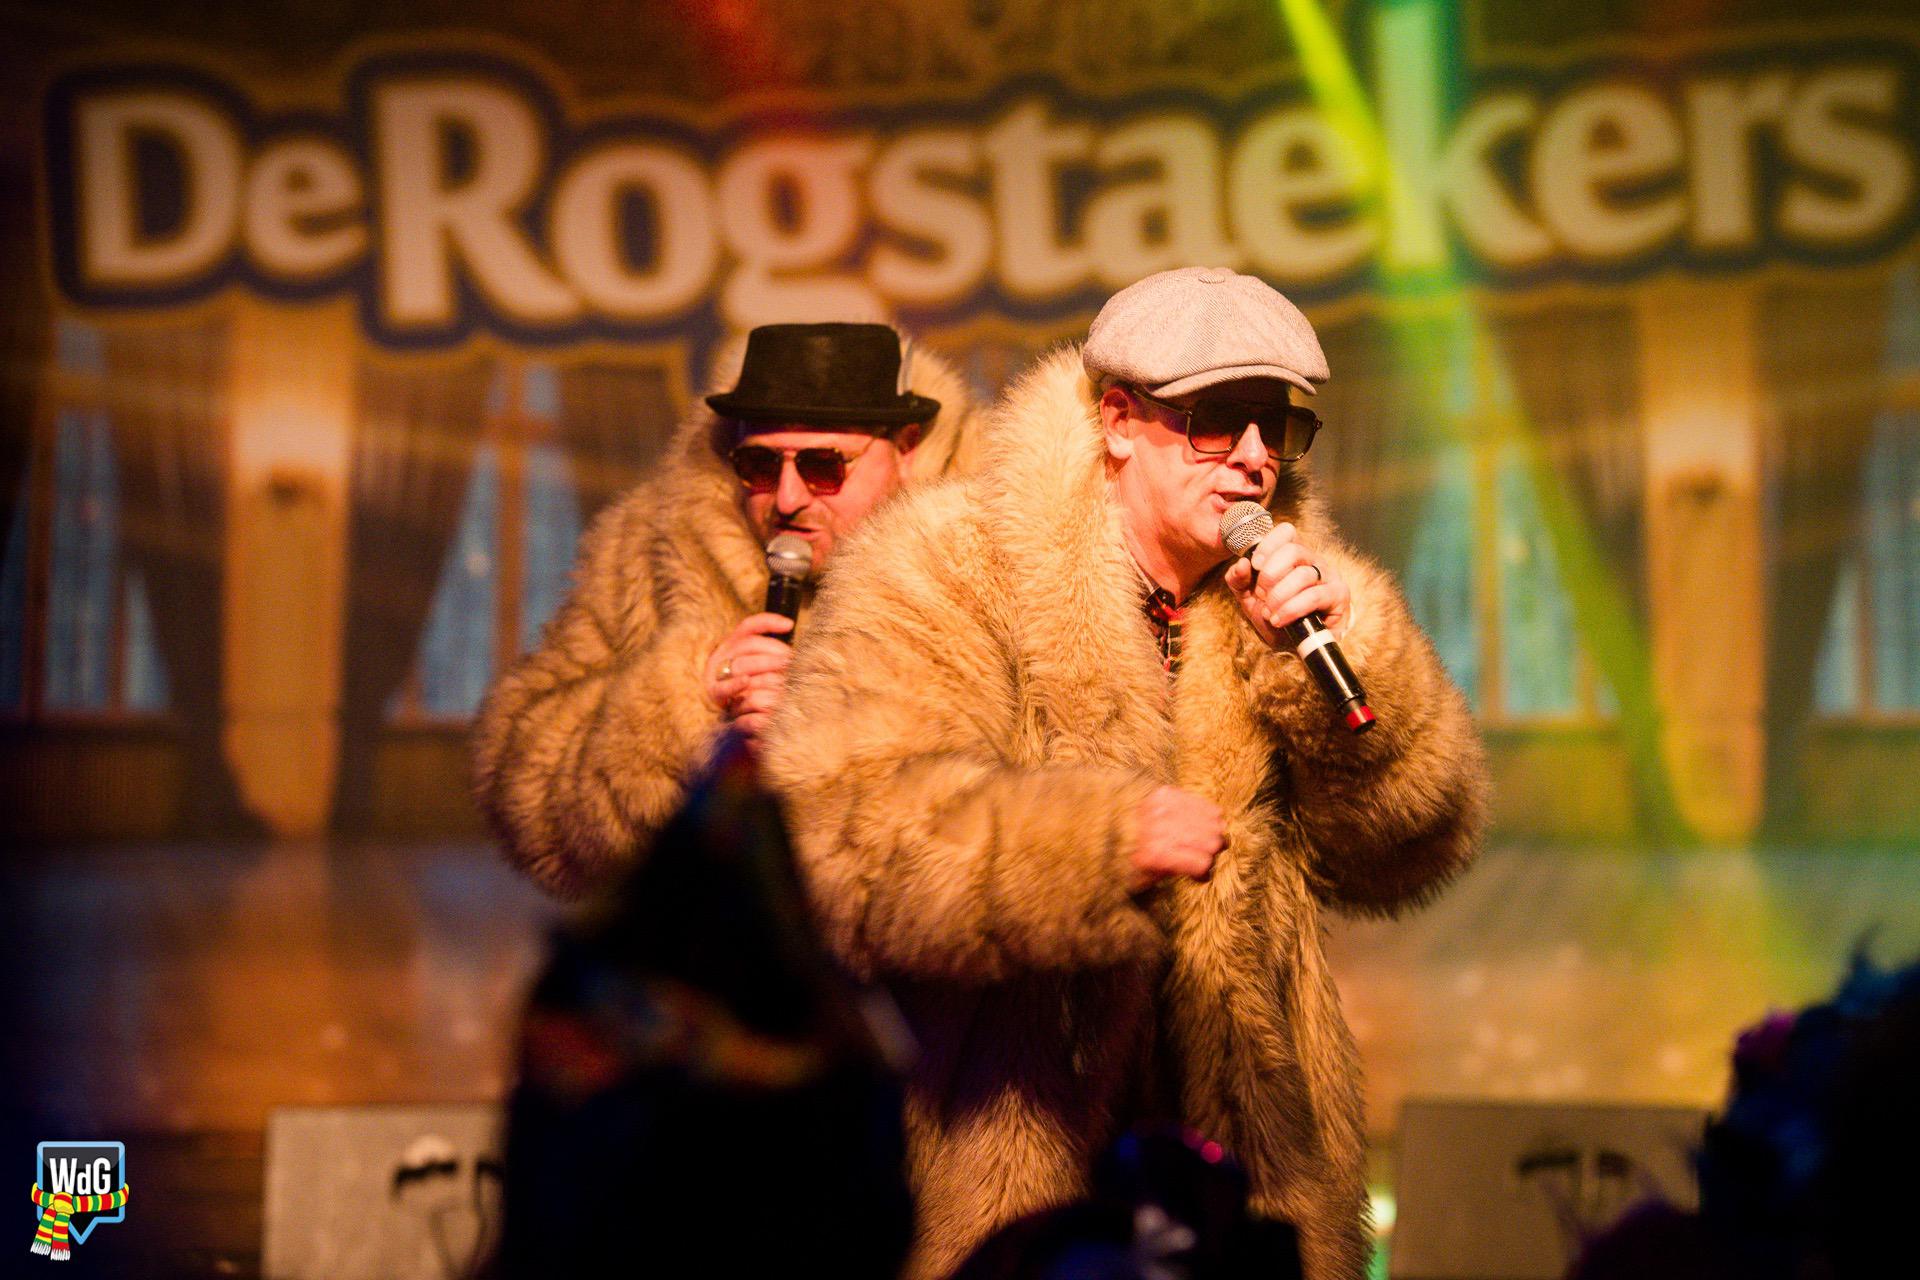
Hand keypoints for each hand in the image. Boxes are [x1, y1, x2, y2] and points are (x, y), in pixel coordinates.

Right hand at [703, 613, 794, 740]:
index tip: (790, 625)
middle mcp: (724, 655)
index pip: (750, 627)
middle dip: (774, 650)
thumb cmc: (755, 692)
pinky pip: (723, 687)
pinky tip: (746, 682)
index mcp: (734, 645)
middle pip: (749, 644)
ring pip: (740, 662)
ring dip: (764, 665)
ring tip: (783, 674)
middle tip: (792, 662)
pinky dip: (735, 684)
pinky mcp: (715, 694)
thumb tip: (798, 655)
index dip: (768, 622)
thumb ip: (773, 659)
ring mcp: (717, 673)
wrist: (732, 725)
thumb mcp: (763, 671)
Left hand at [1127, 785, 1224, 893]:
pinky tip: (1193, 820)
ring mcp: (1166, 807)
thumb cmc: (1127, 858)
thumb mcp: (1149, 876)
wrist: (1104, 827)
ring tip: (1198, 836)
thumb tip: (1206, 867)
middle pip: (1213, 841)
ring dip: (1210, 830)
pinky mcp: (1166, 792)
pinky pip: (1202, 802)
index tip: (1198, 872)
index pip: (1203, 863)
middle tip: (1199, 852)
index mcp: (1157, 855)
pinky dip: (1203, 813)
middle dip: (1210, 850)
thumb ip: (1178, 870)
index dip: (1203, 871)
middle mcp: (1163, 829)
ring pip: (1213, 820)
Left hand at [1222, 521, 1350, 649]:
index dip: (1268, 544)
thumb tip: (1241, 564)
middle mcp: (1313, 560)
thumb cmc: (1275, 615)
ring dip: (1279, 596)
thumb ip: (1239, 580)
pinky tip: (1279, 620)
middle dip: (1270, 575)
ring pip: (1303, 575)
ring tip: (1269, 613)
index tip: (1255, 565)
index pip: (1286, 532)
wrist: (1295, 644)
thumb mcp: (1249, 598)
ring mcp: (1328, 576)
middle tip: (1262, 594)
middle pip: (1293, 550)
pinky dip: (1291, 609)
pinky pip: (1314, 596)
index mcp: (1293, 555)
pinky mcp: (1338, 595)